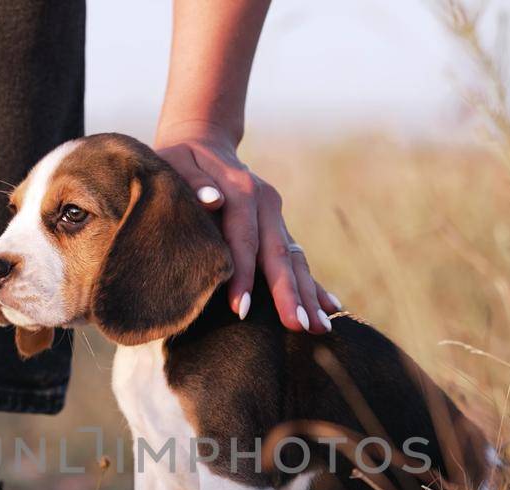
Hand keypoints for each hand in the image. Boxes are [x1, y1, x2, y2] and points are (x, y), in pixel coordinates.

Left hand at [154, 122, 339, 332]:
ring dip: (308, 296)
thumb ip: (193, 182)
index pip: (245, 240)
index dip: (243, 275)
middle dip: (288, 293)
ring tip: (319, 328)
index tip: (240, 309)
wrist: (205, 142)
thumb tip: (212, 201)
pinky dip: (314, 284)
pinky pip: (297, 260)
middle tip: (296, 326)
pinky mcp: (278, 228)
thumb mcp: (178, 161)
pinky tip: (331, 308)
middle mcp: (267, 205)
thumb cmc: (182, 159)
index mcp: (243, 191)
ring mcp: (276, 217)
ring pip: (294, 261)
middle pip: (278, 255)